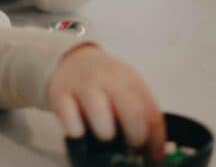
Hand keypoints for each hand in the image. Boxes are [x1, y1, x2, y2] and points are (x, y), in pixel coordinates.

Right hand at [46, 44, 165, 162]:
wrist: (70, 59)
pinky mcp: (60, 95)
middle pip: (131, 112)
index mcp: (130, 79)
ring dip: (106, 132)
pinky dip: (77, 131)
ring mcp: (83, 85)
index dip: (155, 141)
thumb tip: (155, 154)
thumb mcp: (126, 89)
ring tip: (104, 134)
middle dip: (134, 138)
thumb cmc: (104, 83)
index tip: (152, 155)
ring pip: (100, 112)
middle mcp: (109, 79)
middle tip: (129, 145)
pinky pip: (71, 119)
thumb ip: (142, 115)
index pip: (151, 114)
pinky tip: (79, 130)